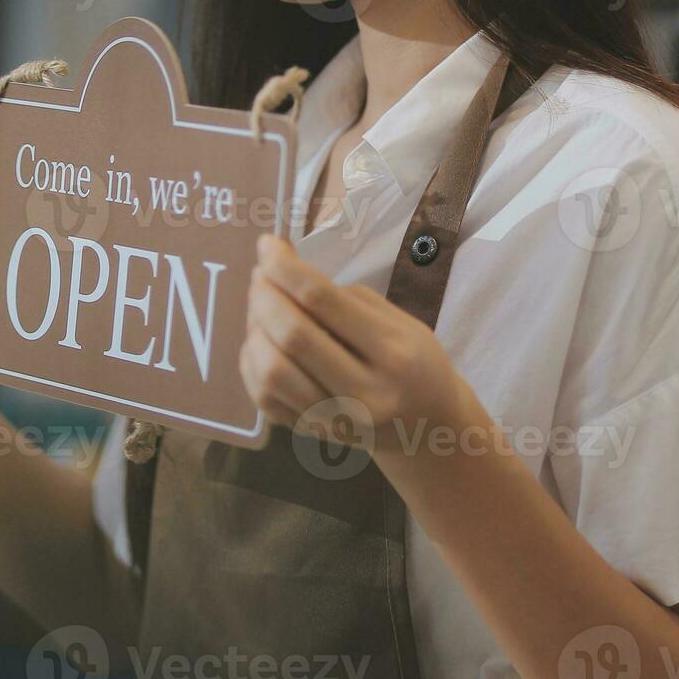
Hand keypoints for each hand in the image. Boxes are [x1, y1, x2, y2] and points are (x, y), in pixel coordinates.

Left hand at [240, 234, 480, 455]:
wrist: (426, 428)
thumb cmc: (413, 363)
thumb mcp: (399, 323)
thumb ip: (344, 299)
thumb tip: (283, 269)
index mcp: (394, 352)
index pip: (323, 301)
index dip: (286, 268)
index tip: (267, 244)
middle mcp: (364, 393)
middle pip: (292, 336)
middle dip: (264, 296)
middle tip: (260, 275)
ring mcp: (335, 420)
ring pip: (270, 370)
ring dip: (254, 330)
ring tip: (261, 308)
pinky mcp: (312, 434)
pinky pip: (263, 395)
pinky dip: (252, 362)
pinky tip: (261, 342)